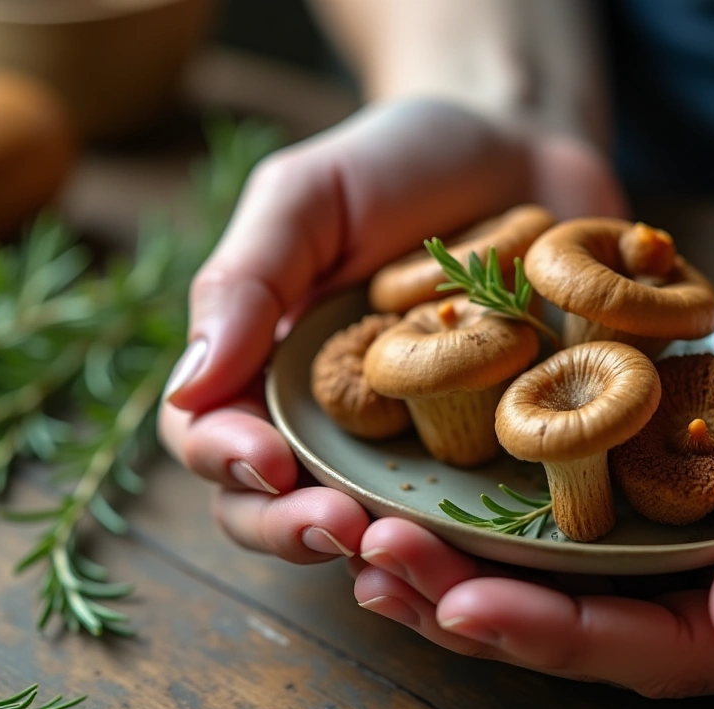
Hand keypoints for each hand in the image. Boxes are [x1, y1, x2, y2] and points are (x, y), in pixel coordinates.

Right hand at [159, 99, 624, 562]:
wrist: (524, 150)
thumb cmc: (398, 164)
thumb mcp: (306, 198)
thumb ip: (243, 283)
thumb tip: (189, 386)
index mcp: (260, 363)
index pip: (209, 434)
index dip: (224, 458)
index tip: (265, 459)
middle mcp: (321, 421)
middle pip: (270, 506)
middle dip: (288, 527)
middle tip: (336, 525)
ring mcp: (400, 447)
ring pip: (358, 532)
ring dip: (367, 553)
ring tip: (395, 547)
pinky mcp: (481, 459)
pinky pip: (458, 524)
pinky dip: (456, 549)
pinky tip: (473, 552)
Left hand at [351, 264, 713, 694]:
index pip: (675, 651)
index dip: (566, 636)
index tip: (464, 603)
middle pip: (602, 632)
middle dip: (484, 609)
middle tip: (381, 570)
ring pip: (578, 586)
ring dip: (473, 572)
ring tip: (374, 548)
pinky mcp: (685, 496)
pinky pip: (586, 522)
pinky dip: (510, 518)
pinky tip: (434, 501)